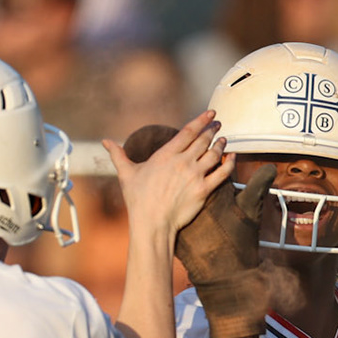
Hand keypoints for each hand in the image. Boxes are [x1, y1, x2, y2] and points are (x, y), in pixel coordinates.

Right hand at [104, 110, 231, 240]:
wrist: (151, 223)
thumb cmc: (138, 199)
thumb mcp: (126, 174)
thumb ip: (118, 155)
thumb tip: (105, 142)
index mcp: (166, 155)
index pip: (188, 132)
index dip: (201, 120)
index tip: (210, 114)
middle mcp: (183, 162)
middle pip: (203, 140)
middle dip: (212, 130)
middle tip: (218, 124)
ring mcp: (195, 176)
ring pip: (214, 154)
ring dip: (221, 144)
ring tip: (223, 139)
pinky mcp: (203, 190)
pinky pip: (222, 173)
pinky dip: (229, 163)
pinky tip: (232, 157)